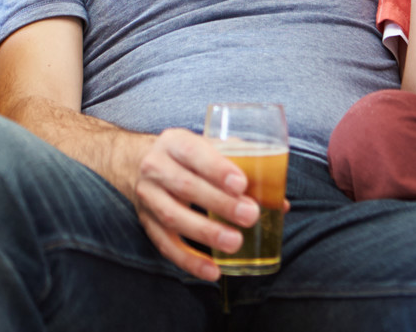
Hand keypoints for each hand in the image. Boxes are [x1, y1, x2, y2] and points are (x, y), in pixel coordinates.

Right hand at [130, 128, 266, 281]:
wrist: (137, 162)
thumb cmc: (187, 156)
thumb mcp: (207, 146)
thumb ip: (243, 165)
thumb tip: (279, 201)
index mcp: (175, 143)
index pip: (194, 152)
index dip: (217, 169)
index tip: (241, 184)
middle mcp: (155, 168)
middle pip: (185, 187)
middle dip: (220, 203)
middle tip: (250, 215)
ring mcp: (148, 197)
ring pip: (173, 217)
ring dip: (206, 233)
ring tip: (235, 243)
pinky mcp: (147, 223)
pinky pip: (166, 245)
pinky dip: (189, 261)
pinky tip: (213, 271)